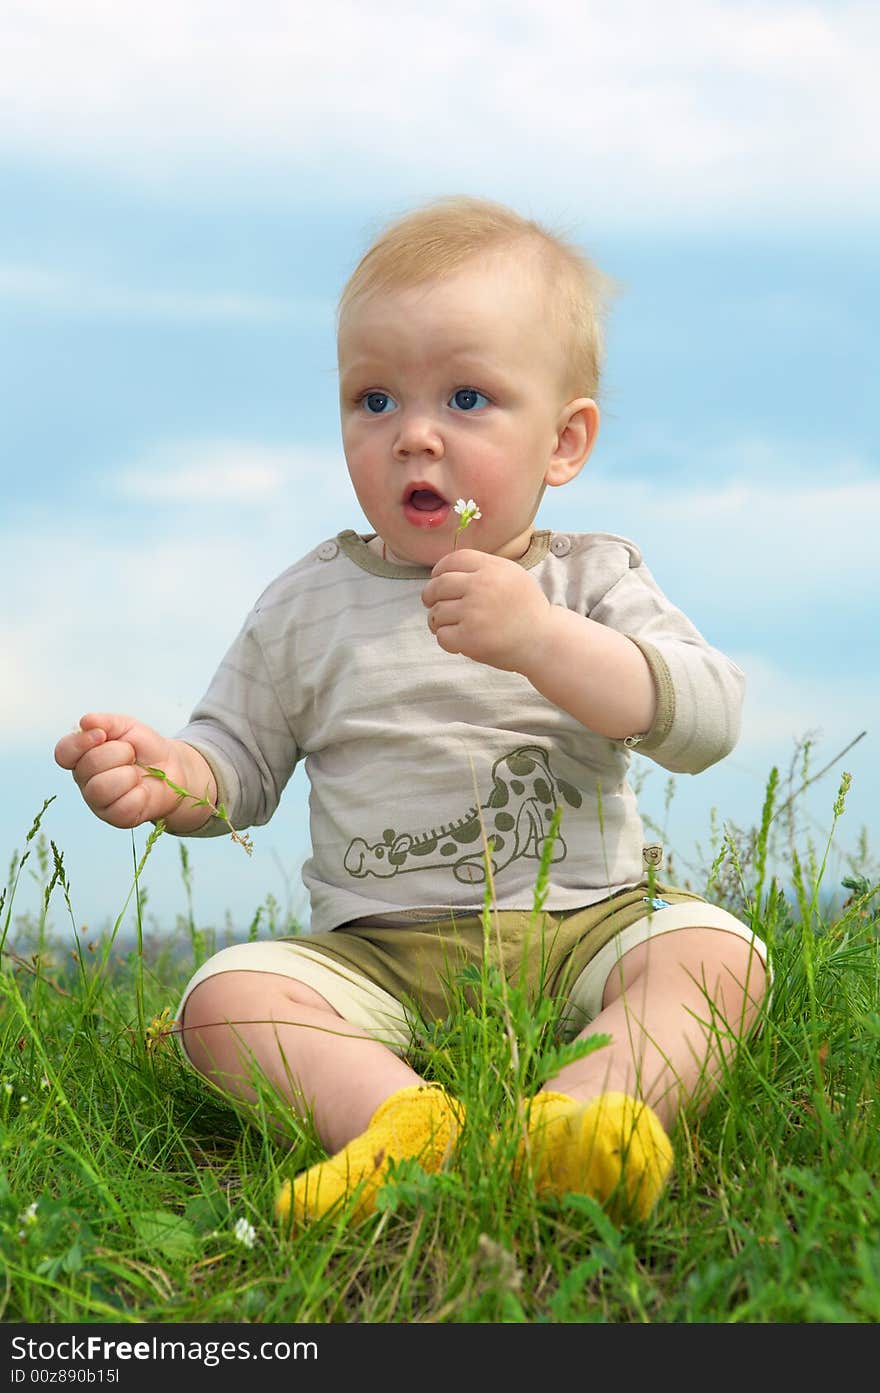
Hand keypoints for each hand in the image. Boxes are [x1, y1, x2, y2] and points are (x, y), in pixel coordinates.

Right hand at [53, 712, 212, 830]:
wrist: (172, 769)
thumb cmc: (144, 748)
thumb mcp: (127, 727)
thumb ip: (106, 722)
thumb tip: (85, 721)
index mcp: (81, 757)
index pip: (63, 753)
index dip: (80, 743)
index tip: (101, 735)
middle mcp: (85, 780)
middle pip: (88, 767)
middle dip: (118, 754)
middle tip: (132, 755)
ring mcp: (98, 801)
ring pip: (101, 788)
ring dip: (127, 775)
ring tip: (136, 773)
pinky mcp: (116, 817)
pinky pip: (122, 806)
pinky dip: (140, 793)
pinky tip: (143, 790)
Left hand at [421, 548, 550, 671]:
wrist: (544, 640)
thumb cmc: (525, 609)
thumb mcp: (511, 575)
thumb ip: (482, 569)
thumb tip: (443, 573)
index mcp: (492, 568)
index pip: (453, 560)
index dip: (439, 571)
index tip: (438, 581)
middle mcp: (482, 586)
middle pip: (438, 585)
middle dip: (430, 597)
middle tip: (434, 606)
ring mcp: (475, 612)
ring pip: (437, 612)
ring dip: (439, 622)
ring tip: (454, 626)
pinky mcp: (471, 637)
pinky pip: (442, 636)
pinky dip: (447, 640)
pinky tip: (460, 641)